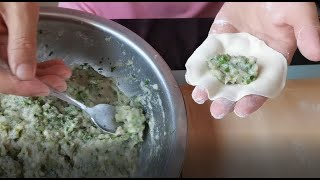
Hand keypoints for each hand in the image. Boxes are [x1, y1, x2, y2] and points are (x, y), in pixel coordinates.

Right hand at [0, 2, 70, 96]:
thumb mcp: (18, 10)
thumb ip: (20, 41)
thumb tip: (26, 75)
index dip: (18, 87)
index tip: (45, 89)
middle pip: (4, 75)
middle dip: (35, 82)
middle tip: (61, 82)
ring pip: (13, 69)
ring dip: (40, 74)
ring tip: (63, 73)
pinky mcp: (2, 40)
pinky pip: (17, 57)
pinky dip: (37, 63)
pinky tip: (55, 65)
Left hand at [191, 2, 319, 118]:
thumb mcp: (298, 12)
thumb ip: (307, 31)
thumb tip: (318, 53)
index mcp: (273, 60)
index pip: (264, 86)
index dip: (254, 99)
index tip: (242, 110)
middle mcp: (251, 61)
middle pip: (238, 85)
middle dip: (227, 99)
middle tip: (217, 111)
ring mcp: (233, 52)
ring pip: (221, 74)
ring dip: (210, 87)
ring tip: (199, 96)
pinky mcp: (219, 40)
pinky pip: (208, 55)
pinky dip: (201, 66)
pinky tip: (193, 76)